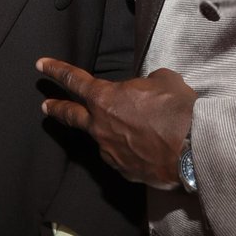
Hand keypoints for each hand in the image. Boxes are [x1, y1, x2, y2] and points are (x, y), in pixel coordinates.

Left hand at [36, 57, 195, 189]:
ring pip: (103, 137)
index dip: (56, 70)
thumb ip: (145, 84)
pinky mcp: (124, 170)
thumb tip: (145, 91)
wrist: (194, 149)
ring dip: (110, 131)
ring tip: (133, 128)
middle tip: (45, 106)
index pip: (74, 80)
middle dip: (56, 108)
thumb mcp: (162, 80)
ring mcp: (110, 151)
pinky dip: (128, 148)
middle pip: (71, 115)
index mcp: (105, 98)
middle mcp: (100, 126)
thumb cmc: (177, 110)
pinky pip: (120, 155)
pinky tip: (143, 147)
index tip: (41, 65)